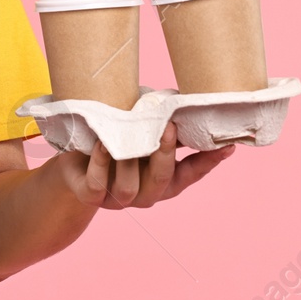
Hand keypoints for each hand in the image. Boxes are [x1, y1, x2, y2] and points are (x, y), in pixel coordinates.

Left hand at [54, 121, 233, 209]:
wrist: (72, 159)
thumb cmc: (114, 137)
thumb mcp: (140, 129)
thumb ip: (162, 124)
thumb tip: (190, 101)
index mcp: (162, 180)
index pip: (191, 174)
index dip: (209, 162)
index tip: (227, 145)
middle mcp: (144, 194)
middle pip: (162, 181)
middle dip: (167, 155)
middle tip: (171, 128)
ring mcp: (117, 198)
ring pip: (130, 188)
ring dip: (132, 161)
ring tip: (131, 134)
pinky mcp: (90, 195)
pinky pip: (97, 185)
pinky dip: (101, 166)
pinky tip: (104, 146)